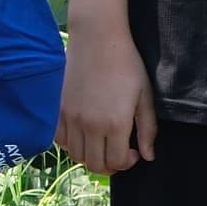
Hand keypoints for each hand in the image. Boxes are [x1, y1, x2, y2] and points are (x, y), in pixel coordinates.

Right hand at [58, 19, 158, 172]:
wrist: (97, 40)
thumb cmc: (127, 65)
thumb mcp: (144, 96)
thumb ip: (147, 129)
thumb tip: (148, 156)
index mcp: (115, 123)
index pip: (117, 162)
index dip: (129, 163)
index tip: (135, 151)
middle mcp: (89, 126)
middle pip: (95, 165)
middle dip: (111, 165)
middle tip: (120, 153)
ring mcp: (71, 119)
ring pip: (77, 156)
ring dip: (91, 157)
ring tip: (103, 144)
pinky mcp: (58, 110)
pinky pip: (61, 141)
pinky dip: (73, 144)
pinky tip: (85, 134)